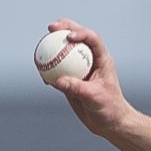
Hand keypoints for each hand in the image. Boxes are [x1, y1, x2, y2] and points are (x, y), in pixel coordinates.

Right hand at [46, 18, 135, 139]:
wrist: (109, 123)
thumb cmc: (109, 108)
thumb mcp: (94, 97)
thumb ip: (76, 88)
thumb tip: (57, 80)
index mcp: (102, 59)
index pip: (93, 39)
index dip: (81, 32)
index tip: (68, 36)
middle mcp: (91, 60)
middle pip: (78, 38)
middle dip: (64, 28)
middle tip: (51, 27)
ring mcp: (80, 68)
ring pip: (66, 51)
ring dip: (54, 45)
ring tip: (41, 44)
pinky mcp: (72, 78)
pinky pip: (58, 69)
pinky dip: (49, 67)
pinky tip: (41, 71)